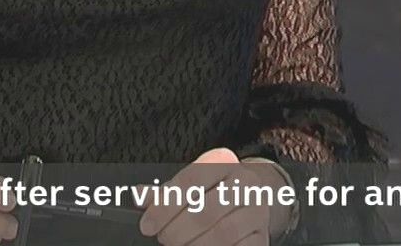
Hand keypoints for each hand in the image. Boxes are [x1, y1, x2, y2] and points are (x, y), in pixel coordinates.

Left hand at [137, 148, 292, 245]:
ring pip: (223, 231)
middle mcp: (244, 182)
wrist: (252, 198)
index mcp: (222, 162)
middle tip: (163, 238)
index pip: (190, 181)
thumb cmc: (213, 191)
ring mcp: (257, 209)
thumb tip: (137, 198)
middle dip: (177, 230)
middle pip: (205, 209)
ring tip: (180, 245)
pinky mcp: (262, 235)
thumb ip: (163, 193)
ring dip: (195, 244)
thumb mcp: (188, 185)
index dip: (164, 206)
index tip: (147, 225)